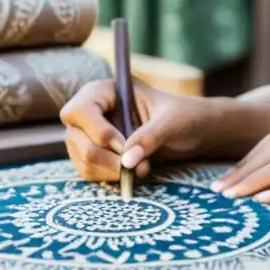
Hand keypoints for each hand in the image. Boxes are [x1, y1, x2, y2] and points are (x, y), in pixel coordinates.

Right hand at [60, 78, 216, 181]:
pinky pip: (90, 172)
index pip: (80, 110)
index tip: (122, 145)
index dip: (96, 131)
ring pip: (81, 158)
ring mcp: (91, 135)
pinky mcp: (98, 156)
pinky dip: (109, 177)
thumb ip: (150, 136)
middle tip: (132, 166)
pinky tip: (133, 173)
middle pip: (75, 138)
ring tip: (140, 169)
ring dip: (109, 170)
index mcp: (107, 91)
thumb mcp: (172, 122)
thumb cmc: (184, 117)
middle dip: (104, 157)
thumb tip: (127, 160)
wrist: (194, 133)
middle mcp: (94, 112)